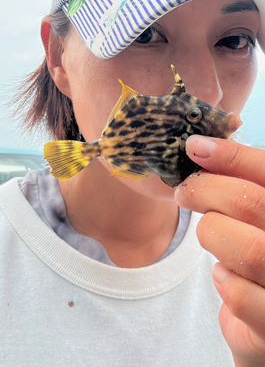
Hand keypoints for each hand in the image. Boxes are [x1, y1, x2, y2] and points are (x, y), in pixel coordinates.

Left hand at [174, 136, 264, 366]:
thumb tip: (202, 148)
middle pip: (253, 203)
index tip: (195, 147)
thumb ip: (241, 183)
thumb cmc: (263, 257)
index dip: (232, 156)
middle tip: (185, 192)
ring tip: (211, 235)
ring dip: (215, 236)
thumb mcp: (257, 216)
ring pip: (250, 249)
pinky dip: (224, 282)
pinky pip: (240, 296)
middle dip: (208, 190)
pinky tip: (225, 277)